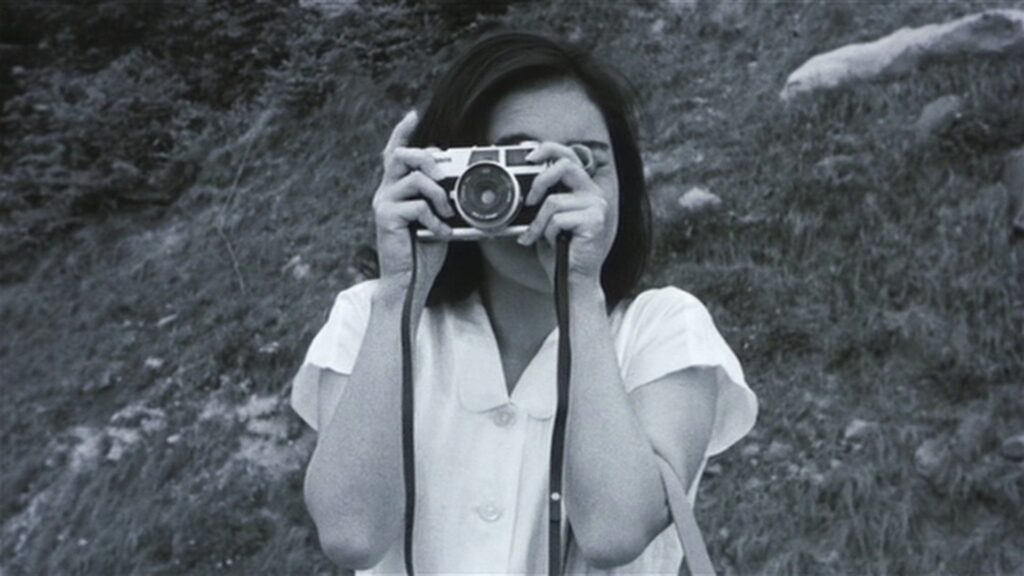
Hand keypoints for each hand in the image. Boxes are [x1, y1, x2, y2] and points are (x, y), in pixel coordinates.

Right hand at [372, 110, 454, 295]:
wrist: (408, 281)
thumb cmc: (423, 250)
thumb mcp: (438, 218)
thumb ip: (441, 197)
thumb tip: (460, 182)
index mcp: (396, 188)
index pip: (395, 153)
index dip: (402, 132)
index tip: (412, 114)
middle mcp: (385, 191)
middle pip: (401, 156)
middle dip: (427, 158)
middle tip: (443, 174)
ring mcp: (383, 204)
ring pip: (414, 179)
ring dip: (438, 193)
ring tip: (447, 212)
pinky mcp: (386, 218)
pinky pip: (416, 206)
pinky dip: (434, 219)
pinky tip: (440, 232)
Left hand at [515, 142, 616, 288]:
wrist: (572, 279)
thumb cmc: (559, 250)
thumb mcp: (546, 218)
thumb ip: (542, 198)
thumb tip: (520, 183)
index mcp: (582, 188)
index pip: (568, 155)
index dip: (548, 149)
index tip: (528, 154)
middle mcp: (593, 193)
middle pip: (564, 165)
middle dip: (540, 181)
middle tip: (529, 200)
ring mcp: (596, 206)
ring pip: (554, 201)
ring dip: (539, 223)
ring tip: (539, 236)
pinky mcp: (595, 221)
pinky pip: (558, 219)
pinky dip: (548, 233)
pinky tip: (555, 243)